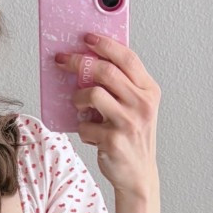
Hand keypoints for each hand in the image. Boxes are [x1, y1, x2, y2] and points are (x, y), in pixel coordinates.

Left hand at [54, 34, 160, 201]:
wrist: (138, 175)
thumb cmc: (134, 137)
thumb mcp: (137, 106)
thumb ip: (123, 84)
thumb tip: (91, 59)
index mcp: (149, 91)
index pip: (127, 58)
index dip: (105, 44)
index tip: (86, 37)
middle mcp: (142, 104)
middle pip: (105, 72)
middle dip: (78, 62)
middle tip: (63, 61)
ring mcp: (129, 123)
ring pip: (92, 94)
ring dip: (78, 98)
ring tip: (79, 105)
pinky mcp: (113, 141)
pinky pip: (85, 125)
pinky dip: (82, 128)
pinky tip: (90, 133)